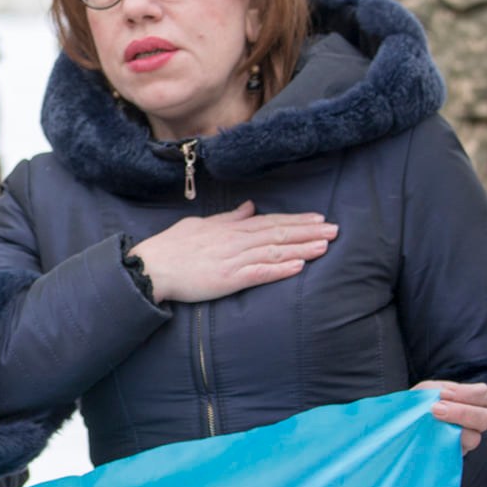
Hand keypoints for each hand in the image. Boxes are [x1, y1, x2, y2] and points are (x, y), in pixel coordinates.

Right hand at [129, 201, 335, 303]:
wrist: (150, 267)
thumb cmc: (170, 247)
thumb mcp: (199, 224)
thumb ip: (227, 218)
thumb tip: (250, 207)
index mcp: (229, 229)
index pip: (269, 222)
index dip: (296, 220)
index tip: (318, 218)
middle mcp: (235, 242)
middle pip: (278, 234)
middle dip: (309, 232)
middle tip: (336, 230)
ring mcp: (232, 260)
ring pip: (274, 251)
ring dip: (302, 249)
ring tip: (326, 246)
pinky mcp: (227, 279)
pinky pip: (258, 273)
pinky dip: (279, 269)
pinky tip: (299, 267)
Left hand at [415, 380, 486, 454]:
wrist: (403, 427)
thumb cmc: (417, 405)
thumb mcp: (423, 392)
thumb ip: (433, 389)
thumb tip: (443, 395)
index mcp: (470, 402)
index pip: (483, 394)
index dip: (467, 393)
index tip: (443, 394)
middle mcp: (473, 422)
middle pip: (485, 418)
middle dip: (462, 412)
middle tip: (436, 409)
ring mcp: (465, 441)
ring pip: (474, 438)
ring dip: (453, 430)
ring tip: (431, 423)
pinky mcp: (453, 454)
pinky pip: (456, 452)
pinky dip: (443, 444)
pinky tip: (429, 437)